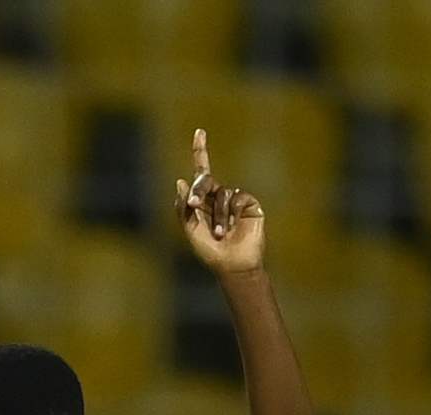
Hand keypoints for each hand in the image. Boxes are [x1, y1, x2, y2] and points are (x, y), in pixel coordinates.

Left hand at [174, 129, 265, 276]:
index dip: (201, 151)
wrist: (232, 266)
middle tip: (194, 203)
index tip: (200, 132)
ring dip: (218, 215)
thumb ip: (183, 206)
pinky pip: (238, 198)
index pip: (202, 172)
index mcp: (203, 200)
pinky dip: (231, 212)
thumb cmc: (209, 251)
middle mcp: (219, 197)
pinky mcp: (250, 205)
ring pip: (221, 194)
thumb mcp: (190, 229)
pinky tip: (232, 227)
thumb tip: (180, 180)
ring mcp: (235, 200)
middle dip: (199, 189)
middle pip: (207, 180)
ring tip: (220, 234)